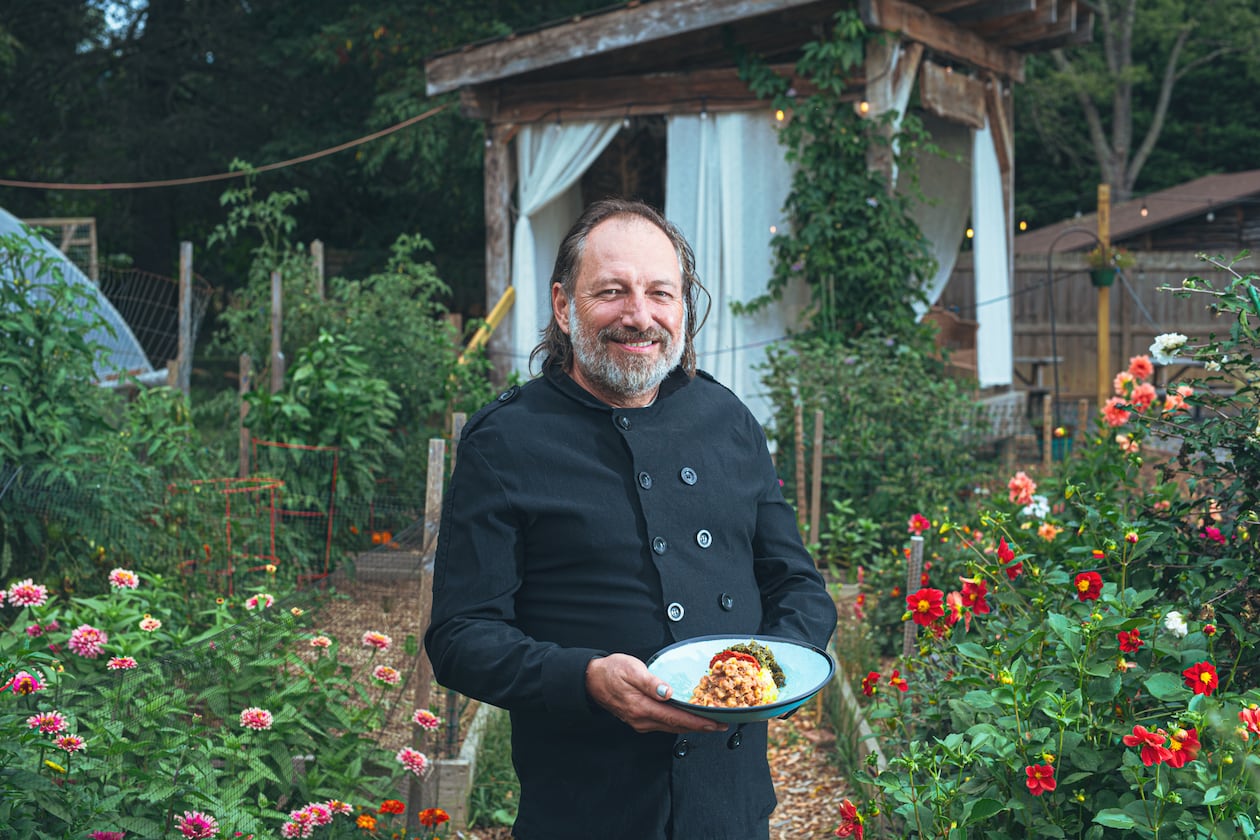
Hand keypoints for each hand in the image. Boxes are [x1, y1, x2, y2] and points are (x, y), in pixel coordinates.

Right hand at [585, 654, 726, 733]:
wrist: (592, 680)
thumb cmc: (611, 671)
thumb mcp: (631, 669)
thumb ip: (651, 682)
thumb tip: (668, 692)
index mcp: (642, 707)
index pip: (676, 718)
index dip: (698, 722)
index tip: (715, 723)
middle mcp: (642, 719)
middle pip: (677, 726)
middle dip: (701, 727)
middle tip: (721, 724)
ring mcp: (640, 722)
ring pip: (671, 727)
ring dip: (691, 726)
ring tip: (709, 722)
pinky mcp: (639, 720)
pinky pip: (664, 724)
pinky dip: (679, 723)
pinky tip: (687, 718)